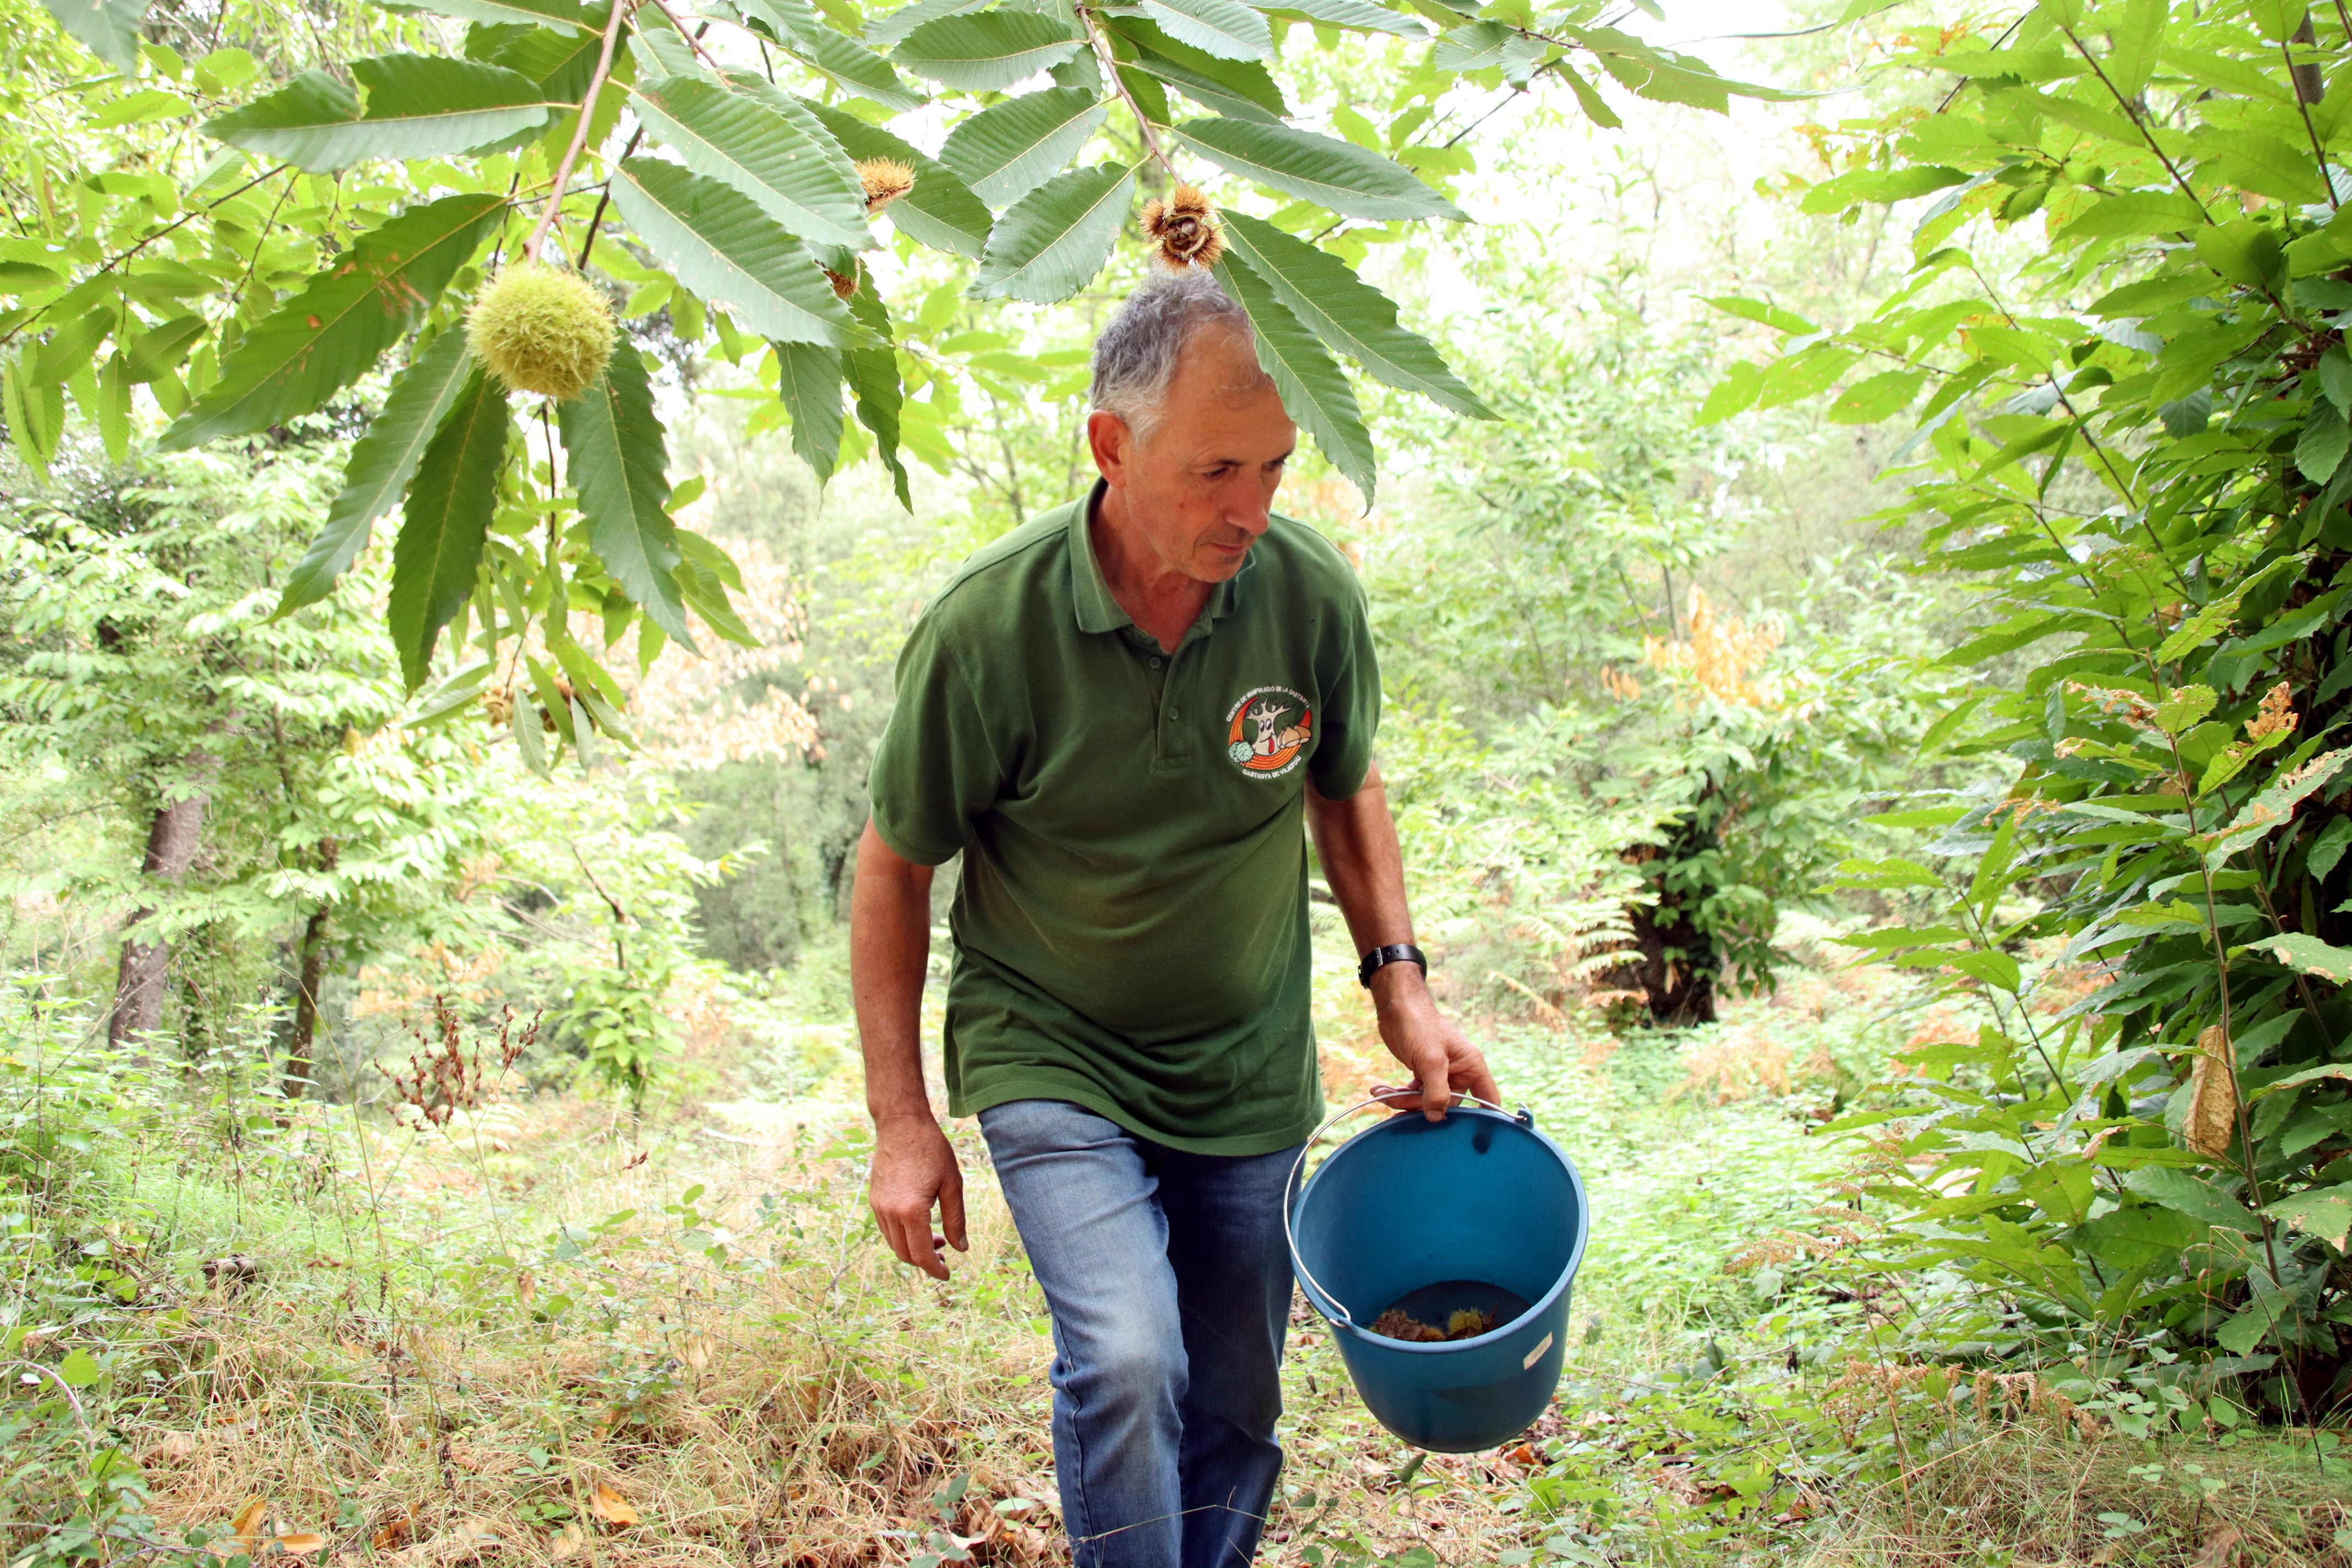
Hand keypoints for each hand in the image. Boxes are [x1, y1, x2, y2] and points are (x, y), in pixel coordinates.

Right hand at [869, 1113, 967, 1278]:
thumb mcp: (952, 1184)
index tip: (947, 1275)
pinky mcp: (875, 1199)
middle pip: (904, 1254)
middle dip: (925, 1261)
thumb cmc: (931, 1150)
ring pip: (894, 1243)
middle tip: (945, 1257)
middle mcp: (890, 1212)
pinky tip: (920, 1225)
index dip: (935, 1269)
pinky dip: (903, 1236)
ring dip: (914, 1249)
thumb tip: (961, 1248)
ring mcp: (878, 1206)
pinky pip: (887, 1229)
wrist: (901, 1124)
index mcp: (911, 1211)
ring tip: (937, 1239)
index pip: (921, 1254)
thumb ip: (956, 1219)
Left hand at [1365, 967, 1499, 1121]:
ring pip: (1427, 1102)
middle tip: (1396, 1103)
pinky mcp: (1422, 1073)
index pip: (1487, 1100)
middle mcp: (1459, 1072)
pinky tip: (1380, 1089)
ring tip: (1382, 1094)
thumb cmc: (1420, 1025)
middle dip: (1421, 1107)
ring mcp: (1440, 1074)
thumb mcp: (1430, 1059)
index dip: (1483, 1119)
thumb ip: (1436, 1091)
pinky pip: (1414, 1093)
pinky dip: (1398, 1094)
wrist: (1397, 1006)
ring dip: (1404, 1102)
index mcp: (1471, 1066)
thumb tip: (1436, 1117)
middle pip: (1448, 1106)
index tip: (1469, 1137)